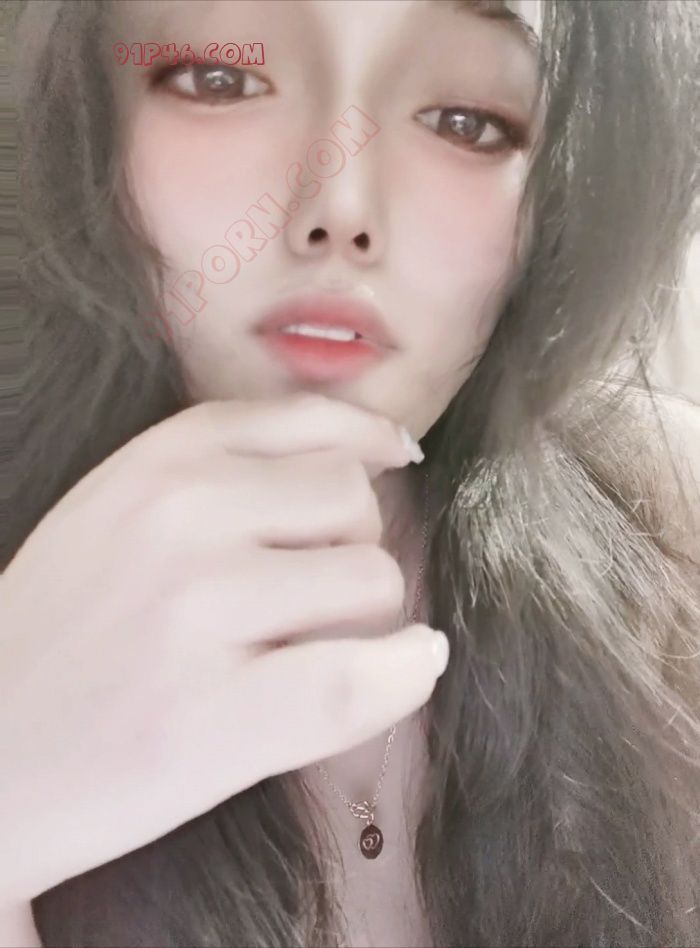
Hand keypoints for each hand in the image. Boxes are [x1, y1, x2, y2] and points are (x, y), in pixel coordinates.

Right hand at [0, 394, 447, 902]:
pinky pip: (366, 676)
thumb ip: (223, 471)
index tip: (395, 460)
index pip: (308, 421)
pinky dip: (404, 673)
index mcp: (156, 460)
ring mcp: (199, 611)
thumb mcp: (118, 511)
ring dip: (364, 618)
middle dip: (350, 544)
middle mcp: (180, 516)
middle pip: (354, 500)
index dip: (367, 440)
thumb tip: (380, 449)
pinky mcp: (218, 716)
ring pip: (373, 581)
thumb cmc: (64, 633)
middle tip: (310, 595)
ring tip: (308, 646)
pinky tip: (404, 669)